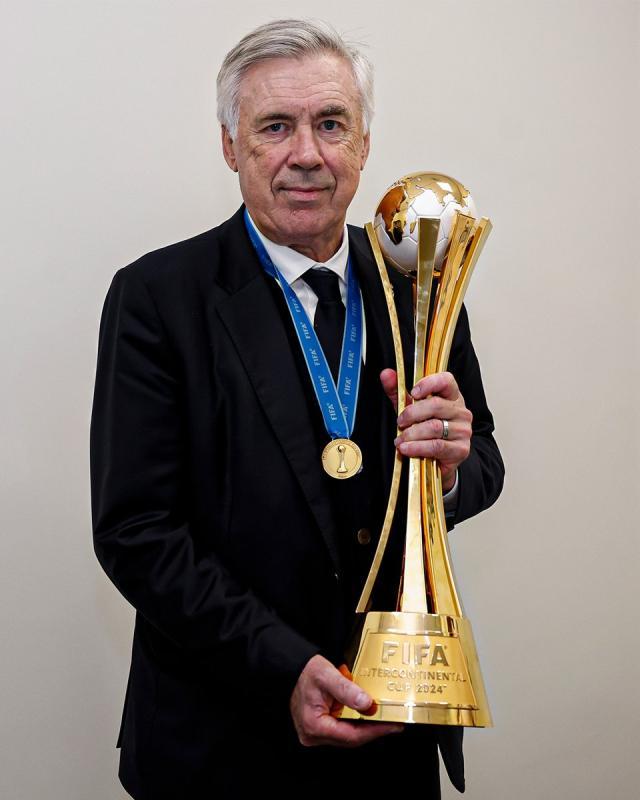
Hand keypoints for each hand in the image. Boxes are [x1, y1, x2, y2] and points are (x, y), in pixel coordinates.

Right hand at [289, 654, 403, 746]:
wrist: (292, 669)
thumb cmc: (305, 672)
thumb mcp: (327, 675)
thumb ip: (347, 690)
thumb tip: (368, 705)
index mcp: (314, 726)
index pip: (351, 736)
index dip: (374, 731)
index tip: (392, 726)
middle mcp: (313, 735)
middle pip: (351, 739)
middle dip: (373, 730)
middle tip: (393, 722)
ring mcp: (315, 734)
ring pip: (347, 735)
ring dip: (365, 726)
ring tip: (384, 718)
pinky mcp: (319, 729)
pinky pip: (342, 729)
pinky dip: (355, 722)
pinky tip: (367, 714)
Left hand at [380, 368, 471, 490]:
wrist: (438, 459)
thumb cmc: (426, 430)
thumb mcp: (410, 409)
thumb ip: (398, 391)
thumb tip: (386, 374)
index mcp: (452, 396)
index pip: (446, 380)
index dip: (429, 383)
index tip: (413, 392)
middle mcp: (461, 411)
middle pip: (436, 405)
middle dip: (412, 413)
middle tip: (400, 422)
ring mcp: (463, 430)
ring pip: (434, 427)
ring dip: (412, 434)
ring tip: (400, 440)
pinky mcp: (461, 449)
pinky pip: (436, 446)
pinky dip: (417, 447)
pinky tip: (406, 449)